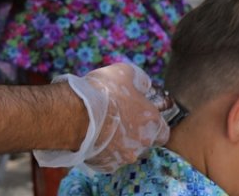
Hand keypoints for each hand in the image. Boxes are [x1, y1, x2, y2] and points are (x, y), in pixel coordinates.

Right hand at [34, 63, 168, 172]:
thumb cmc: (102, 92)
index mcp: (151, 123)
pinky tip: (93, 137)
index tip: (141, 117)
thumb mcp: (125, 72)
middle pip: (144, 143)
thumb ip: (140, 80)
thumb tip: (145, 85)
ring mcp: (123, 157)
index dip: (153, 124)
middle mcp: (141, 144)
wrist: (74, 115)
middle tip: (119, 121)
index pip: (163, 132)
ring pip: (125, 152)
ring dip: (118, 143)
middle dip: (134, 134)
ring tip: (102, 128)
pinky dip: (102, 150)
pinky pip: (107, 159)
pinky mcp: (105, 165)